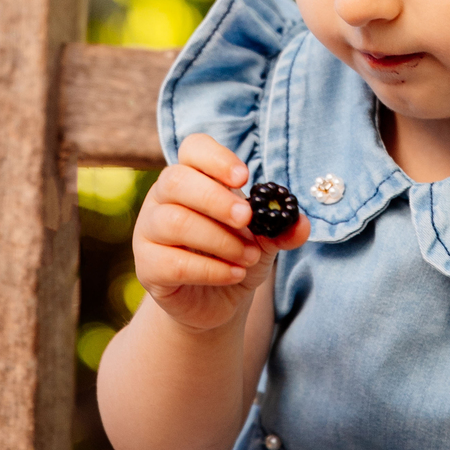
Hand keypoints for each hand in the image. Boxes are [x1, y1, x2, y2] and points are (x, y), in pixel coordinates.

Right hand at [132, 133, 309, 334]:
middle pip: (176, 180)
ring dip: (219, 240)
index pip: (193, 148)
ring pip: (174, 222)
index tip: (244, 178)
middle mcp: (163, 197)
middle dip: (216, 199)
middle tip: (247, 219)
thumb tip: (301, 223)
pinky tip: (234, 275)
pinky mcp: (147, 266)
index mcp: (192, 177)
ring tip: (248, 257)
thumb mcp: (265, 240)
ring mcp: (149, 231)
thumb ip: (282, 229)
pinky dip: (211, 270)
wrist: (215, 301)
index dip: (217, 158)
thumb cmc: (236, 255)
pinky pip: (173, 263)